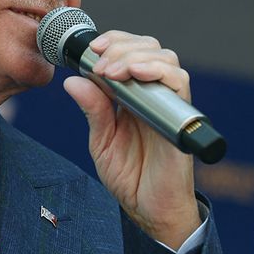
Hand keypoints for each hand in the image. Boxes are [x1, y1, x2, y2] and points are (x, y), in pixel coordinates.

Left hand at [61, 30, 201, 248]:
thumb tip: (73, 80)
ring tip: (112, 70)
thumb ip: (93, 110)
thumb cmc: (131, 178)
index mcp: (134, 97)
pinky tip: (137, 74)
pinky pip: (179, 82)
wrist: (151, 211)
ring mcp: (168, 105)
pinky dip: (158, 70)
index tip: (91, 50)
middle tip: (98, 61)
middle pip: (149, 48)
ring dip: (135, 56)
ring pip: (165, 58)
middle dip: (121, 45)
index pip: (130, 53)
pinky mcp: (180, 118)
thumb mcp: (102, 141)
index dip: (113, 43)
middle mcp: (154, 96)